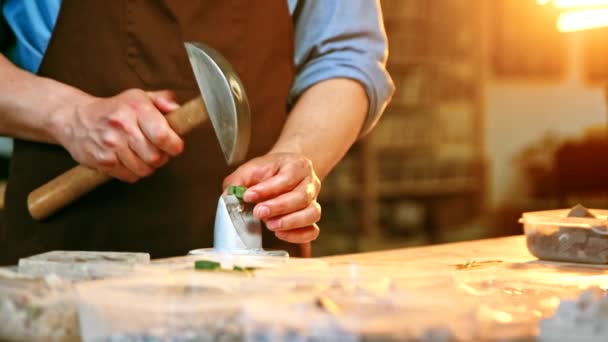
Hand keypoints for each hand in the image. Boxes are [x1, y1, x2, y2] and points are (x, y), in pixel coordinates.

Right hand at [52, 89, 183, 181]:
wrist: (75, 118)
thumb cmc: (114, 109)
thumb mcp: (139, 97)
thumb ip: (164, 100)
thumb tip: (179, 112)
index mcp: (135, 108)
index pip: (162, 135)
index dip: (174, 145)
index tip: (174, 145)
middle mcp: (122, 126)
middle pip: (156, 157)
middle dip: (163, 157)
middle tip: (158, 150)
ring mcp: (110, 145)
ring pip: (144, 170)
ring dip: (148, 166)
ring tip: (142, 154)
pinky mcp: (102, 161)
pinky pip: (130, 176)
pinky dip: (134, 172)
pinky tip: (129, 159)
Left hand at [223, 153, 321, 243]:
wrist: (284, 171)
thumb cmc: (269, 171)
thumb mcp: (252, 169)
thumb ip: (239, 180)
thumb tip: (228, 195)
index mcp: (297, 165)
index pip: (287, 177)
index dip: (268, 188)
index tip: (248, 196)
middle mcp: (310, 183)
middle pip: (302, 197)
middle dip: (279, 207)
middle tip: (259, 212)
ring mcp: (314, 201)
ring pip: (312, 214)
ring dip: (290, 222)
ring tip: (270, 225)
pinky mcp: (311, 219)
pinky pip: (313, 231)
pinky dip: (298, 235)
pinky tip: (280, 233)